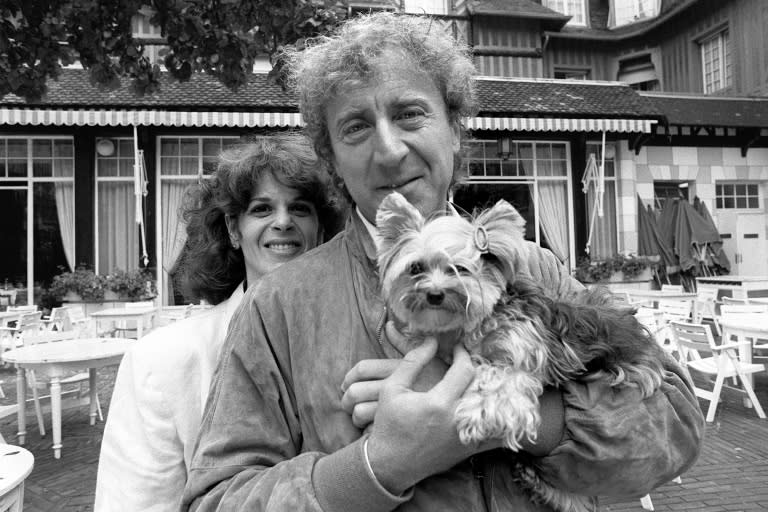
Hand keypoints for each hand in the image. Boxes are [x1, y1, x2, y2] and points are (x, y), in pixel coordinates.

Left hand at [341, 323, 447, 428]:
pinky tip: (372, 428)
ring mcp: (393, 413)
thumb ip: (404, 343)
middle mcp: (392, 391)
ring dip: (355, 414)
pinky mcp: (396, 432)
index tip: (348, 382)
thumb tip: (388, 325)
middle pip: (354, 392)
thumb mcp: (428, 360)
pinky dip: (367, 429)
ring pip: (359, 413)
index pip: (362, 368)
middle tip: (348, 400)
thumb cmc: (445, 381)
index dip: (350, 375)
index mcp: (397, 371)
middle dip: (346, 398)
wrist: (465, 413)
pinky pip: (369, 432)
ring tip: (358, 415)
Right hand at [365, 339, 498, 494]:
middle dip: (477, 370)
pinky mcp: (468, 451)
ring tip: (484, 382)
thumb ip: (412, 361)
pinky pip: (495, 438)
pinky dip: (501, 425)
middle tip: (469, 363)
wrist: (389, 464)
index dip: (463, 354)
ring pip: (493, 410)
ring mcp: (465, 437)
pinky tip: (499, 412)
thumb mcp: (392, 389)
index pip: (464, 369)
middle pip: (481, 386)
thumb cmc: (389, 424)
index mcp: (438, 402)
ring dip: (492, 393)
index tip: (457, 349)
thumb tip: (432, 340)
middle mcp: (456, 420)